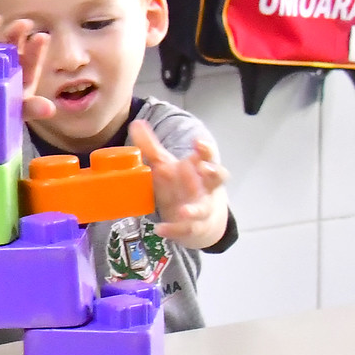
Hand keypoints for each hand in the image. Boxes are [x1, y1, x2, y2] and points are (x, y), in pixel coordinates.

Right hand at [0, 15, 57, 120]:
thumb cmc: (6, 110)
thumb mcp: (20, 110)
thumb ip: (33, 108)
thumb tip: (49, 109)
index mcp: (23, 69)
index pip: (32, 57)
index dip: (36, 48)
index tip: (42, 37)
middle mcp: (6, 58)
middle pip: (11, 42)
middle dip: (15, 32)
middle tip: (22, 24)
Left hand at [130, 120, 227, 247]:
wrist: (197, 218)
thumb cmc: (180, 185)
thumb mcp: (165, 165)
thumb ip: (150, 147)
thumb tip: (136, 123)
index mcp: (200, 170)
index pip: (208, 157)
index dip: (206, 151)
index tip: (198, 143)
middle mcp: (206, 188)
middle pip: (217, 179)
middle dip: (213, 173)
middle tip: (204, 168)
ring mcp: (201, 209)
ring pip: (203, 209)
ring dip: (193, 210)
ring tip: (183, 211)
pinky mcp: (193, 227)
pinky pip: (186, 230)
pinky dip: (174, 230)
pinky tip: (160, 229)